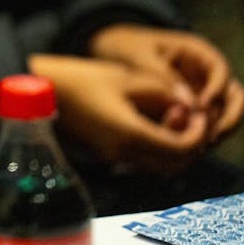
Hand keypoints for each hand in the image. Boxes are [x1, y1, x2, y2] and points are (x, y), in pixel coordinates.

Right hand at [29, 54, 209, 173]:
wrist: (43, 90)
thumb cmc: (82, 79)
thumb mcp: (129, 78)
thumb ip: (164, 93)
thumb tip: (188, 105)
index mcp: (131, 134)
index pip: (182, 148)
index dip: (198, 133)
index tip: (200, 113)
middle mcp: (123, 153)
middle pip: (174, 165)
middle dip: (191, 144)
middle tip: (194, 119)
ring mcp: (112, 157)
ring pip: (159, 166)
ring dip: (175, 148)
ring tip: (175, 119)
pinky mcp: (105, 154)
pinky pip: (142, 160)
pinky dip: (157, 148)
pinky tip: (154, 123)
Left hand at [88, 24, 243, 142]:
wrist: (108, 52)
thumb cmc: (124, 47)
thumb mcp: (139, 56)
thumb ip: (163, 75)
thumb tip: (190, 104)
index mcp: (198, 52)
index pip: (221, 71)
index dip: (215, 90)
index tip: (199, 108)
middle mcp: (206, 74)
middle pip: (235, 98)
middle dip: (227, 119)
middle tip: (208, 137)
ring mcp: (201, 93)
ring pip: (223, 117)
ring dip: (215, 134)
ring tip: (195, 149)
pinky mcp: (190, 112)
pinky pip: (204, 128)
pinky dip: (198, 139)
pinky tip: (181, 150)